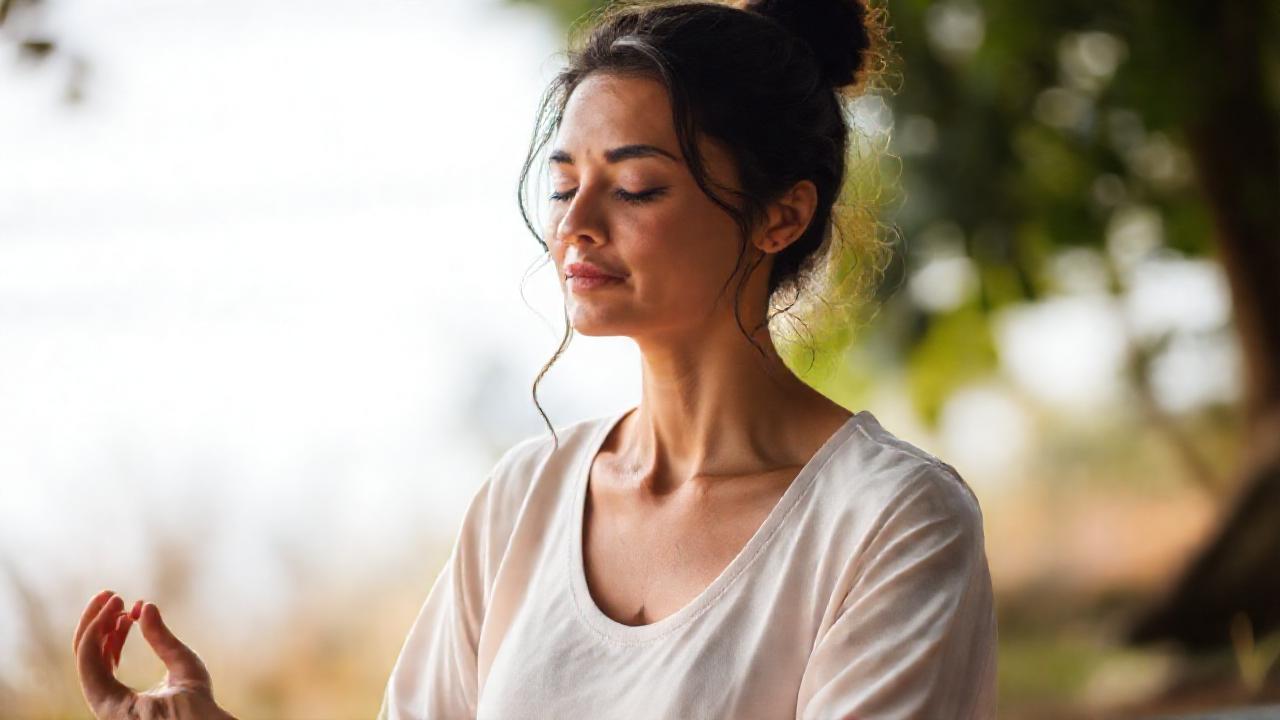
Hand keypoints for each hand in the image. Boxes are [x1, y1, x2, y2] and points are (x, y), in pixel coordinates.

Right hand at [73, 589, 237, 719]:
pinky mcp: (104, 703)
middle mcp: (108, 699)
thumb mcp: (182, 662)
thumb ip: (161, 638)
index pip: (105, 660)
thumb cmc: (199, 703)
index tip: (127, 606)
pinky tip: (110, 614)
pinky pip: (88, 663)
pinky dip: (95, 634)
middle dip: (96, 622)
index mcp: (121, 696)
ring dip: (94, 622)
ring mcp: (103, 702)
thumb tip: (146, 606)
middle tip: (109, 594)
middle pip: (89, 656)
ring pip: (84, 655)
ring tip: (111, 597)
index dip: (113, 631)